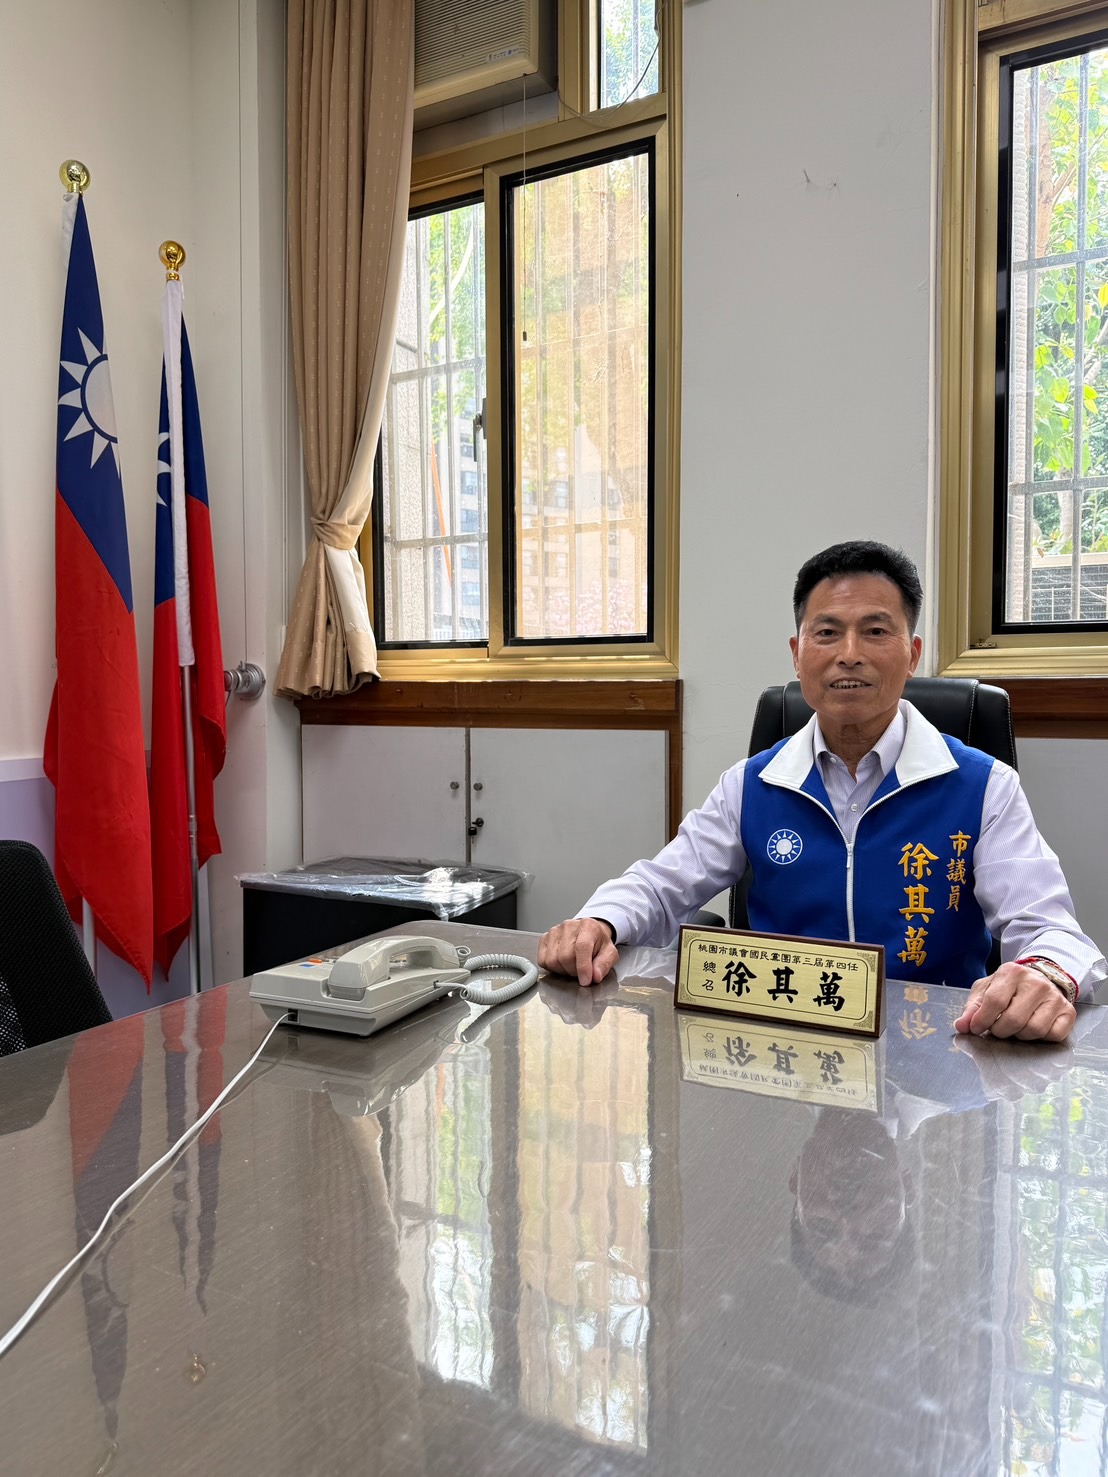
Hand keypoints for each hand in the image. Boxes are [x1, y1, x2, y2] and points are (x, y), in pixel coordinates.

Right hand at [538, 918, 618, 986]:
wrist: (589, 932)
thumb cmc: (598, 942)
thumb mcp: (609, 953)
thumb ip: (604, 964)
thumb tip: (595, 976)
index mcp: (588, 926)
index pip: (582, 947)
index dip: (583, 967)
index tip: (585, 981)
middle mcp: (568, 926)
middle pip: (565, 957)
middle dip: (574, 971)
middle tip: (581, 972)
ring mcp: (554, 931)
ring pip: (552, 961)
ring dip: (563, 970)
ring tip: (572, 967)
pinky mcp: (544, 938)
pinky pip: (543, 961)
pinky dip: (552, 968)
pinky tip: (562, 964)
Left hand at [954, 961, 1075, 1042]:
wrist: (1041, 979)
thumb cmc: (1009, 988)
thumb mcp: (986, 990)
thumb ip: (972, 1008)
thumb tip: (962, 1026)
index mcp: (1012, 973)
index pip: (994, 1002)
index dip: (982, 1020)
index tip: (975, 1028)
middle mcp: (1036, 983)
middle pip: (1013, 1020)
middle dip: (1000, 1031)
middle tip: (997, 1028)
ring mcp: (1055, 998)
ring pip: (1033, 1030)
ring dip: (1019, 1035)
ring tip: (1016, 1025)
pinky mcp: (1068, 1012)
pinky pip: (1052, 1035)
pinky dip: (1040, 1038)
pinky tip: (1034, 1026)